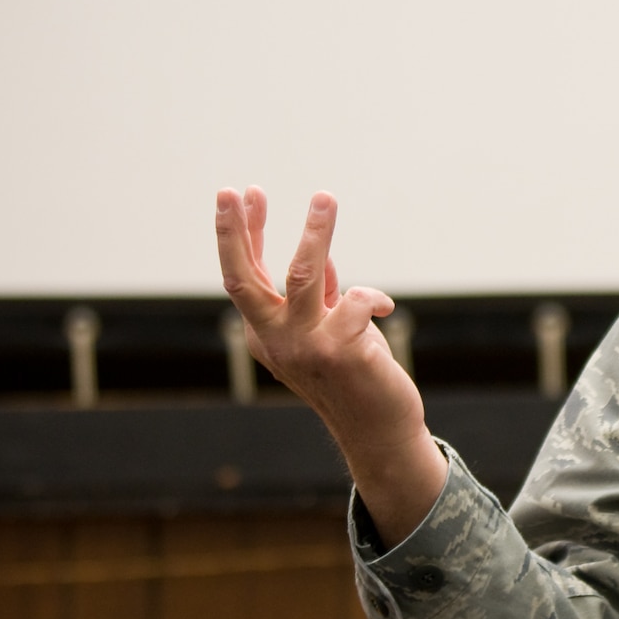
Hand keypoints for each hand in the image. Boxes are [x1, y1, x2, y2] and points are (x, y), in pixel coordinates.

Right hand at [215, 186, 445, 544]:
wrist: (378, 430)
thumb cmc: (355, 376)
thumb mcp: (328, 330)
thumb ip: (319, 296)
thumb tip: (320, 259)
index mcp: (264, 333)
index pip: (242, 276)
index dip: (241, 233)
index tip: (243, 192)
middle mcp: (274, 340)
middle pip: (242, 278)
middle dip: (235, 232)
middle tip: (232, 189)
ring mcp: (303, 346)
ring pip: (301, 275)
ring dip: (314, 232)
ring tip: (324, 197)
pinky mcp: (338, 350)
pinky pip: (355, 299)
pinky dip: (371, 296)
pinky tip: (385, 308)